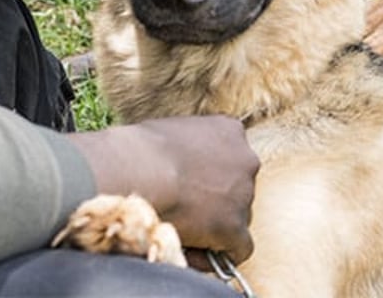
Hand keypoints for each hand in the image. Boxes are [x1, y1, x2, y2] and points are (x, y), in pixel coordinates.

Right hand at [66, 115, 259, 263]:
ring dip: (216, 224)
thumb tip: (177, 166)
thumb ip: (188, 146)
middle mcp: (245, 160)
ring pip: (238, 217)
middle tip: (186, 205)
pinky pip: (238, 247)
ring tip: (183, 228)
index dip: (211, 172)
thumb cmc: (140, 148)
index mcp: (229, 131)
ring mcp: (244, 194)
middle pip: (238, 187)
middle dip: (217, 198)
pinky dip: (218, 251)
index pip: (231, 155)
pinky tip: (193, 249)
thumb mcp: (171, 131)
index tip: (192, 181)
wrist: (136, 172)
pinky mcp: (235, 227)